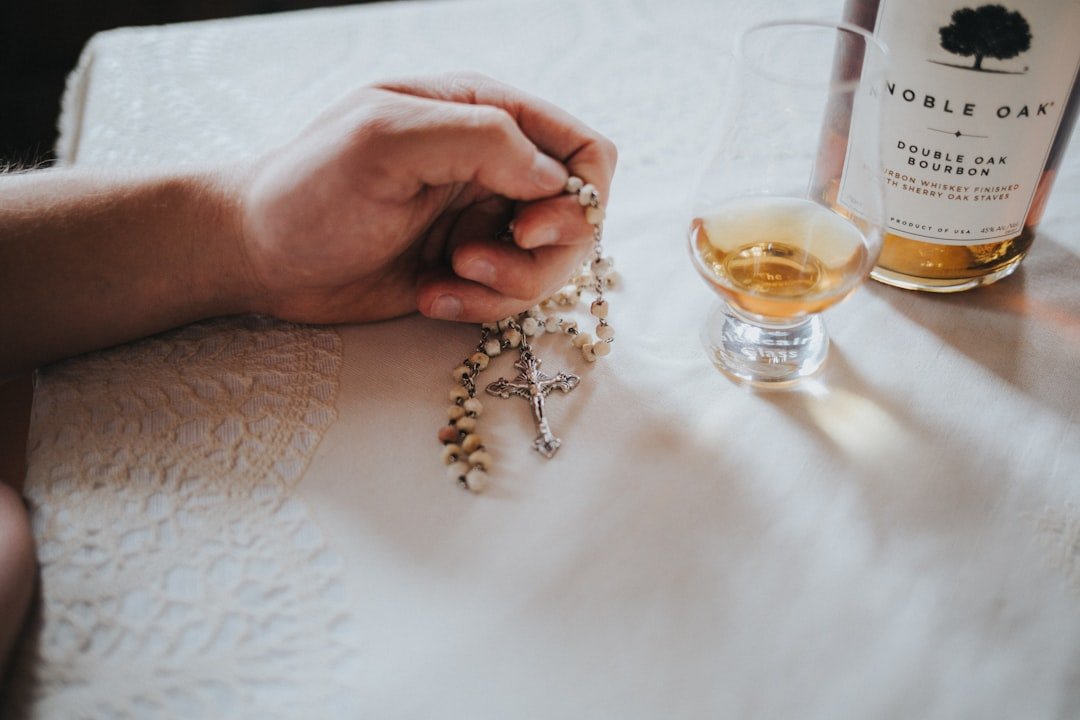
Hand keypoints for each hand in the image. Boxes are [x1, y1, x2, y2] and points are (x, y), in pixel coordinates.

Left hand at [239, 72, 617, 324]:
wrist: (259, 255)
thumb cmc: (309, 188)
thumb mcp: (386, 140)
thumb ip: (479, 138)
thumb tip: (553, 178)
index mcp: (484, 114)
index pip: (583, 150)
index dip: (576, 197)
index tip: (525, 228)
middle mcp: (494, 166)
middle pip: (577, 219)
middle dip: (539, 257)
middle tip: (471, 262)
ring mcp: (482, 220)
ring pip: (551, 267)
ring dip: (506, 287)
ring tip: (444, 282)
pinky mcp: (468, 268)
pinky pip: (512, 298)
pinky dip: (480, 307)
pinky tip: (429, 296)